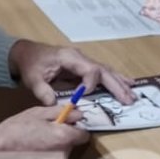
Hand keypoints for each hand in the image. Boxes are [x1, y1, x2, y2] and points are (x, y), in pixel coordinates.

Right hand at [0, 105, 89, 158]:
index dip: (75, 128)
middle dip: (61, 138)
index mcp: (62, 137)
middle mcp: (62, 155)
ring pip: (61, 156)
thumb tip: (77, 113)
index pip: (83, 135)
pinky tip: (31, 155)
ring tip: (34, 144)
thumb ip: (61, 112)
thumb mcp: (38, 113)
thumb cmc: (14, 130)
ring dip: (53, 150)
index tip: (67, 125)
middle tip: (43, 132)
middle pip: (70, 145)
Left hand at [8, 40, 134, 106]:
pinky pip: (102, 74)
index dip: (90, 84)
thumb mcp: (33, 79)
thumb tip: (54, 104)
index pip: (90, 69)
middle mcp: (80, 58)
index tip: (84, 96)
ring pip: (106, 72)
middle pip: (103, 70)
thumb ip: (43, 91)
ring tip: (132, 94)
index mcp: (69, 57)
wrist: (27, 54)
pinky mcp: (83, 68)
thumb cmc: (31, 64)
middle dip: (116, 85)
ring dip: (119, 83)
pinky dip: (114, 80)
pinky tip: (127, 84)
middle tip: (128, 99)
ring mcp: (83, 62)